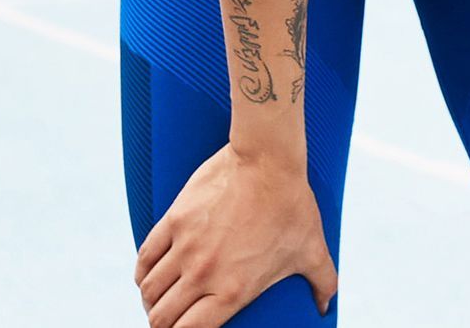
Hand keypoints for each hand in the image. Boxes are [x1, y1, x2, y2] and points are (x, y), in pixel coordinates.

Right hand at [134, 143, 336, 324]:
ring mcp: (185, 246)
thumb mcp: (311, 249)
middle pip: (162, 317)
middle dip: (162, 325)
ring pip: (149, 289)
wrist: (268, 158)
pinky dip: (142, 272)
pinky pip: (145, 255)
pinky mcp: (175, 218)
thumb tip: (327, 306)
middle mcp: (202, 274)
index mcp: (232, 291)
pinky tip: (145, 277)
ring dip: (150, 300)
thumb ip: (322, 282)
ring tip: (157, 301)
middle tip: (169, 321)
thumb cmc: (292, 204)